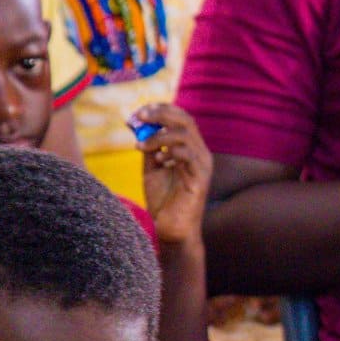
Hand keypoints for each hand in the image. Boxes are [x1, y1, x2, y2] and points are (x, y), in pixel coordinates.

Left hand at [137, 103, 212, 247]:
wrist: (171, 229)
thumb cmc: (163, 200)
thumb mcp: (151, 168)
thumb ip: (149, 147)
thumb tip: (138, 123)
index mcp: (190, 148)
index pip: (180, 118)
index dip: (160, 110)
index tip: (136, 114)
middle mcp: (200, 153)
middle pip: (185, 120)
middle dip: (159, 114)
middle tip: (138, 118)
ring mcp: (203, 165)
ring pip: (185, 134)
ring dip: (159, 135)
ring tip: (141, 146)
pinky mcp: (201, 178)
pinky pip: (188, 154)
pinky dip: (170, 151)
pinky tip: (158, 160)